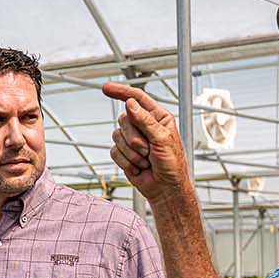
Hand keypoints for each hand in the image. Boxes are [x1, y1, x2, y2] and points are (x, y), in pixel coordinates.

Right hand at [104, 81, 191, 204]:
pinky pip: (114, 152)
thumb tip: (130, 103)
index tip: (106, 88)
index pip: (137, 98)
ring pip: (117, 137)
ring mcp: (133, 140)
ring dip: (132, 153)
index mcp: (158, 117)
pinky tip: (139, 168)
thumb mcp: (162, 139)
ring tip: (146, 161)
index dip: (121, 92)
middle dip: (134, 138)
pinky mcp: (125, 154)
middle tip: (148, 150)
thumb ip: (145, 120)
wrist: (166, 189)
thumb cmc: (172, 165)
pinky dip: (126, 162)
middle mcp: (144, 126)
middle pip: (124, 119)